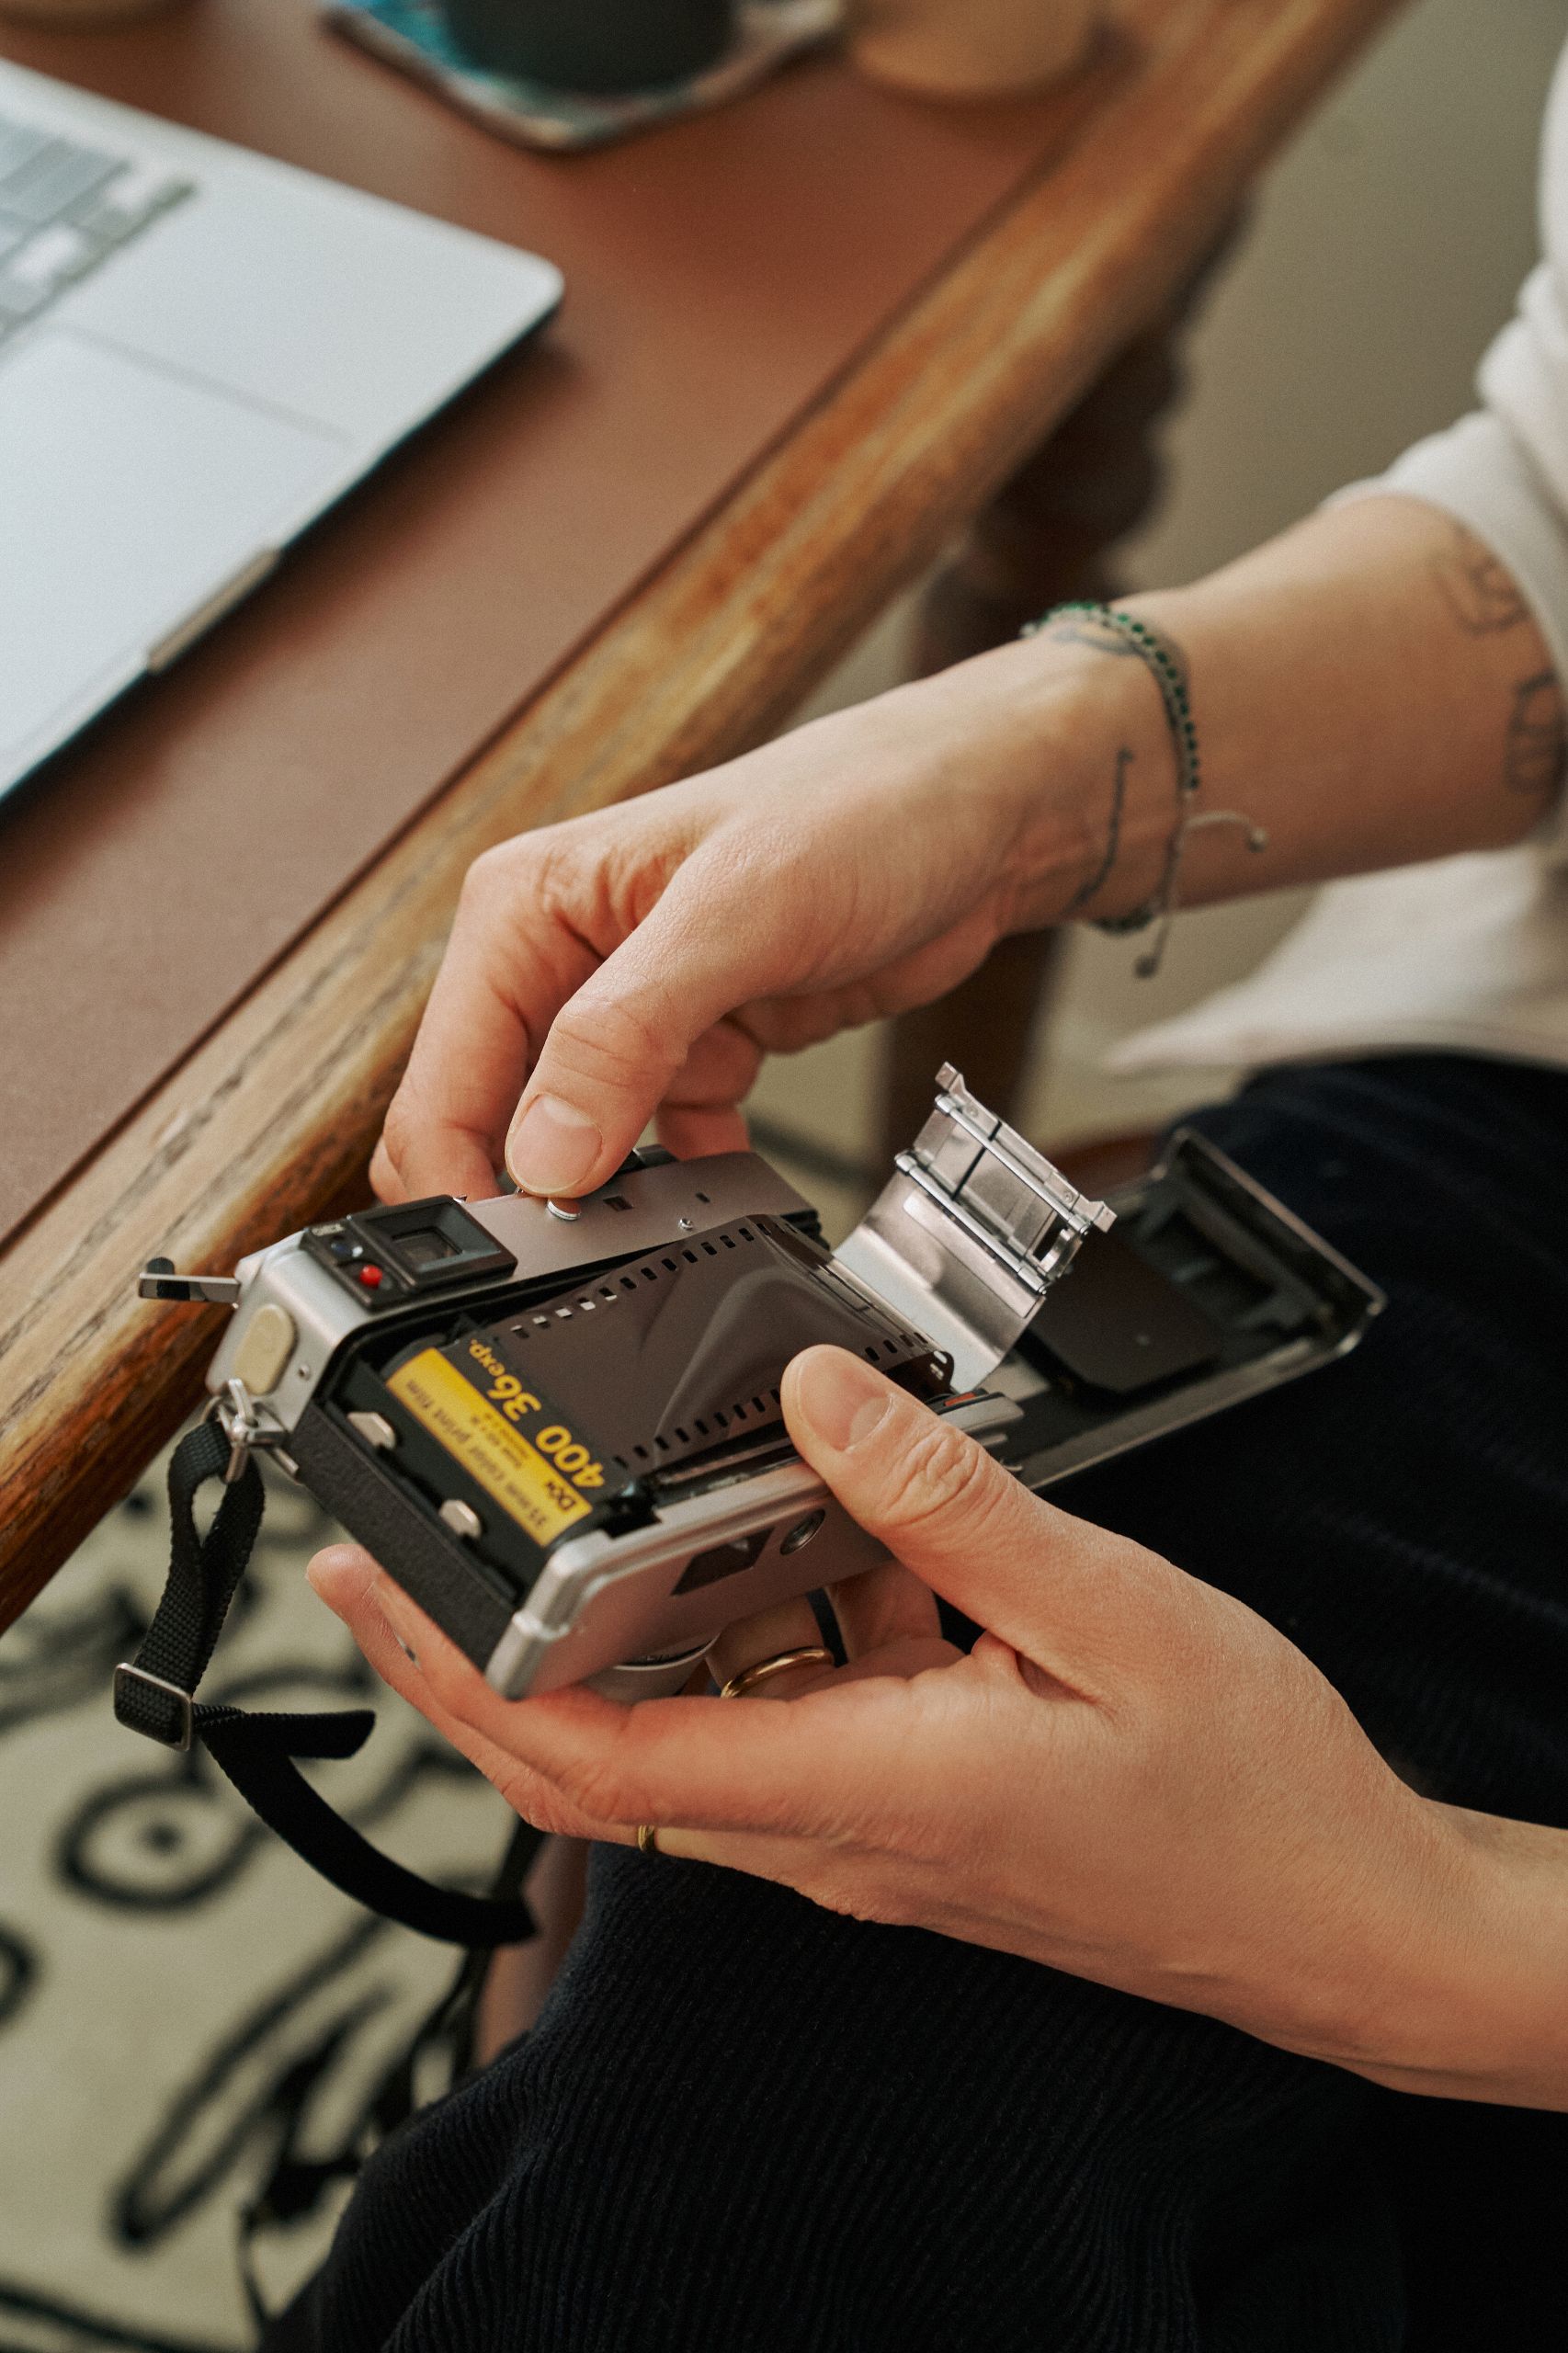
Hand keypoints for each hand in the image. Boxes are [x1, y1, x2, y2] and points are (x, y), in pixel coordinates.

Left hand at [310, 1346, 1491, 2094]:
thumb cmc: (1248, 1800)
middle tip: (404, 1560)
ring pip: (698, 1729)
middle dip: (480, 1668)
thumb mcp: (1108, 1607)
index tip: (390, 1598)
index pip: (604, 1759)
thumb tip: (816, 1392)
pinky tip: (834, 1540)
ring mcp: (869, 1831)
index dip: (469, 1685)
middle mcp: (840, 1833)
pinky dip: (774, 1629)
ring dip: (646, 1629)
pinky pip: (796, 1717)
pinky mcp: (909, 1808)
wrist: (1339, 1917)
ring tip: (633, 1502)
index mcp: (866, 1791)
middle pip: (603, 1763)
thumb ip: (945, 1497)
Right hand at [370, 640, 1111, 1203]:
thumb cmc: (860, 809)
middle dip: (526, 1207)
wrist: (978, 816)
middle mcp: (560, 965)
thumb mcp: (735, 917)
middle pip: (491, 1130)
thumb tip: (544, 1157)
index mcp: (525, 911)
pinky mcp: (697, 1056)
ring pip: (574, 1155)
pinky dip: (687, 1192)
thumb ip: (625, 1037)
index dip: (461, 1185)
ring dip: (606, 1207)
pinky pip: (664, 1156)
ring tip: (657, 1242)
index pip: (442, 1083)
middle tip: (583, 1269)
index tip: (511, 1265)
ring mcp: (629, 1019)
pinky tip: (720, 1209)